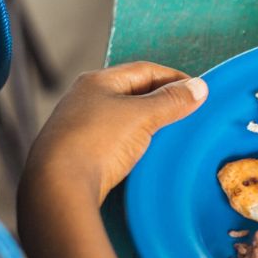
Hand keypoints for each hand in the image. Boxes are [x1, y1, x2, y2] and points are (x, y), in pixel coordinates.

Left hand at [24, 62, 207, 204]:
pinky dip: (135, 142)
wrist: (58, 188)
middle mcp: (85, 99)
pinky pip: (116, 140)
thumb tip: (199, 87)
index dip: (175, 78)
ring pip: (125, 118)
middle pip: (134, 93)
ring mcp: (79, 126)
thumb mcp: (142, 116)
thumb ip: (172, 100)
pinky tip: (147, 154)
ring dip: (149, 124)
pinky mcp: (79, 153)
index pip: (145, 70)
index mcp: (97, 82)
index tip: (198, 92)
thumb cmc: (97, 143)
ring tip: (172, 135)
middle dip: (163, 101)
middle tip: (189, 113)